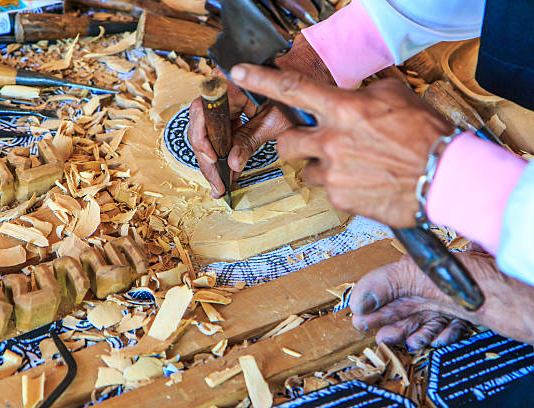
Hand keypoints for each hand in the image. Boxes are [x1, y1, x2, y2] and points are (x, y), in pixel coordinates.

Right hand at [188, 35, 332, 197]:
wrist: (307, 74)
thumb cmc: (295, 91)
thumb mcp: (274, 120)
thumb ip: (250, 140)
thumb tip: (232, 163)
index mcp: (230, 84)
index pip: (202, 111)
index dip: (202, 138)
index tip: (213, 158)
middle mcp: (221, 88)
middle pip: (201, 126)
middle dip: (207, 158)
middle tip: (216, 182)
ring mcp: (223, 100)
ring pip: (207, 132)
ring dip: (212, 159)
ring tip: (220, 182)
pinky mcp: (229, 110)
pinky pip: (218, 131)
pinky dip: (221, 152)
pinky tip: (224, 171)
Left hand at [229, 64, 452, 227]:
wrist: (445, 178)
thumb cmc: (425, 137)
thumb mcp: (396, 98)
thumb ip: (363, 94)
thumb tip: (351, 93)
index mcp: (343, 110)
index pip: (292, 88)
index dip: (261, 79)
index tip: (239, 72)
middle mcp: (331, 141)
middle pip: (285, 142)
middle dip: (293, 143)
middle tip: (314, 144)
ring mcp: (332, 173)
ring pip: (306, 169)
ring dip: (322, 167)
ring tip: (354, 166)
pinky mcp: (339, 198)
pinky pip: (328, 190)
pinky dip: (341, 186)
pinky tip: (365, 182)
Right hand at [350, 251, 533, 347]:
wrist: (519, 298)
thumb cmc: (482, 280)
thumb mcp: (422, 275)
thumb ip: (387, 283)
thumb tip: (360, 298)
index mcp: (421, 267)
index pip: (387, 281)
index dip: (372, 297)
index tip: (358, 311)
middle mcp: (435, 282)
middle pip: (402, 303)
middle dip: (385, 318)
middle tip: (368, 328)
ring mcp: (451, 299)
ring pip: (422, 318)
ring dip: (408, 332)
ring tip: (397, 340)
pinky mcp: (468, 314)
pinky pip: (446, 327)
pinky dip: (438, 336)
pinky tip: (435, 339)